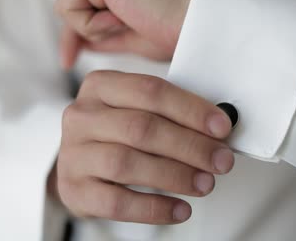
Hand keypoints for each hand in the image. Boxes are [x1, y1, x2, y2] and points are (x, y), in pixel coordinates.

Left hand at [54, 0, 195, 68]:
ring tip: (128, 24)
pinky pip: (71, 7)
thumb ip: (109, 37)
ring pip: (71, 9)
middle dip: (80, 35)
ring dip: (96, 29)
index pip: (85, 10)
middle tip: (82, 56)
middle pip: (74, 8)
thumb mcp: (135, 40)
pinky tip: (121, 18)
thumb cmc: (178, 31)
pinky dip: (93, 24)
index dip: (74, 36)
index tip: (67, 61)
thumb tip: (85, 43)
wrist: (195, 23)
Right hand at [55, 71, 233, 223]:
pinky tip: (180, 209)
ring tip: (205, 183)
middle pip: (141, 128)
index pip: (151, 91)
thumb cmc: (119, 134)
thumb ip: (173, 113)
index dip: (191, 109)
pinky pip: (116, 203)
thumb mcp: (139, 110)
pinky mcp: (74, 190)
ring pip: (127, 163)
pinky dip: (154, 208)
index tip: (222, 127)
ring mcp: (73, 154)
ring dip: (175, 175)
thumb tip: (220, 127)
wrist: (81, 164)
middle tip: (221, 160)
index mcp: (101, 86)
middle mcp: (82, 116)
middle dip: (190, 146)